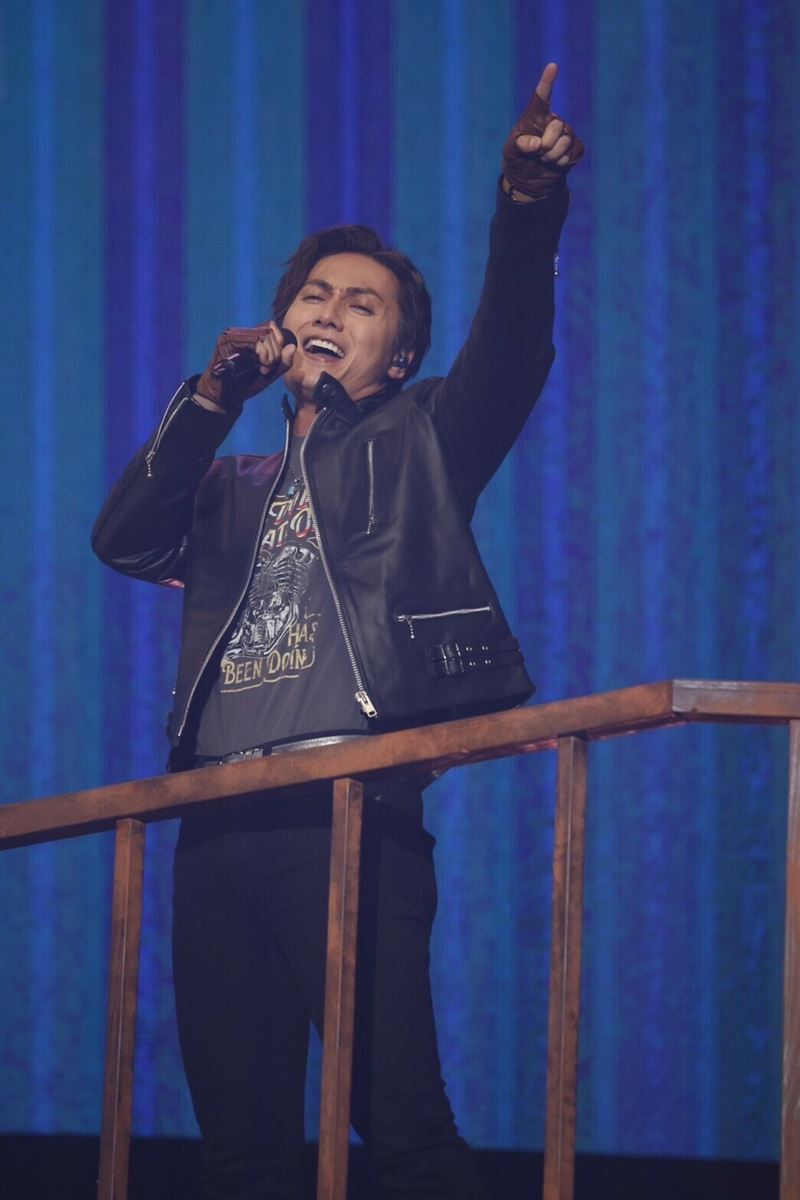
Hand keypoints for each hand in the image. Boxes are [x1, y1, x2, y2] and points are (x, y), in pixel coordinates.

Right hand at [196, 321, 296, 411]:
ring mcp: (233, 335)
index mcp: (250, 337)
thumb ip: (283, 362)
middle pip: (269, 330)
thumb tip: (292, 346)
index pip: (270, 327)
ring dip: (270, 354)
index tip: (275, 362)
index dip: (279, 342)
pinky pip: (253, 340)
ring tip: (264, 368)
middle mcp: (240, 333)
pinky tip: (261, 365)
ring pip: (263, 334)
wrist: (227, 397)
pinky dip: (263, 353)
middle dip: (276, 352)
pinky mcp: (228, 341)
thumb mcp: (271, 374)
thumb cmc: (246, 384)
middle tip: (268, 368)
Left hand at [502, 63, 583, 199]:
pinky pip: (576, 151)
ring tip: (545, 159)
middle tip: (538, 153)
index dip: (547, 81)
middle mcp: (552, 122)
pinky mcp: (574, 148)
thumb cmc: (516, 160)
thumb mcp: (510, 152)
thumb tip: (536, 144)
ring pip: (567, 139)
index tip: (552, 66)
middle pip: (557, 125)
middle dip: (547, 144)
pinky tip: (556, 164)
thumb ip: (519, 144)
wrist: (528, 181)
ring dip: (553, 155)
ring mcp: (565, 134)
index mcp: (535, 117)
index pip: (542, 96)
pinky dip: (564, 161)